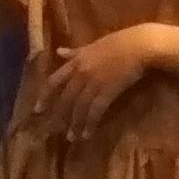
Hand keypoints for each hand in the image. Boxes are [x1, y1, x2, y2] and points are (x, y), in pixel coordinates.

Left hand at [33, 24, 175, 138]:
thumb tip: (58, 51)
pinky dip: (90, 124)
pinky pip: (95, 111)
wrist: (140, 45)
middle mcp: (81, 74)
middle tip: (55, 130)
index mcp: (76, 62)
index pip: (54, 81)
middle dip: (60, 116)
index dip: (44, 97)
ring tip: (72, 137)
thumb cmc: (120, 41)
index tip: (37, 110)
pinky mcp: (108, 92)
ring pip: (79, 108)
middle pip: (66, 99)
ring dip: (75, 124)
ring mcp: (94, 83)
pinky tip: (87, 134)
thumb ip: (75, 52)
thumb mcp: (93, 45)